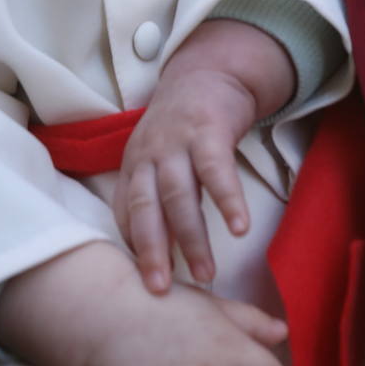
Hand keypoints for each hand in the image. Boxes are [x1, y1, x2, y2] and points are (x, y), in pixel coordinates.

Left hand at [113, 20, 294, 293]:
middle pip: (145, 207)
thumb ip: (151, 200)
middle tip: (161, 291)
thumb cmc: (180, 131)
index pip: (124, 212)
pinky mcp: (208, 130)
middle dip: (151, 251)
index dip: (132, 247)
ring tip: (206, 275)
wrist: (206, 74)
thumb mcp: (154, 160)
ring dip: (191, 237)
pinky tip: (239, 229)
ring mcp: (177, 142)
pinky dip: (227, 200)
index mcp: (134, 166)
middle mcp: (149, 155)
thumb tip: (152, 255)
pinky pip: (216, 170)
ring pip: (178, 194)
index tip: (142, 283)